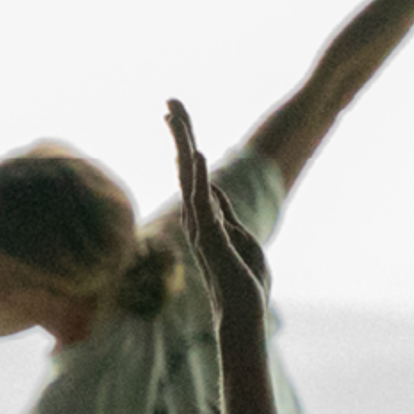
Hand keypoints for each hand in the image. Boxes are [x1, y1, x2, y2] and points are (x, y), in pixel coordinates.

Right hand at [168, 98, 266, 329]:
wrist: (244, 312)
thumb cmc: (242, 280)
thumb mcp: (238, 235)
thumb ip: (223, 212)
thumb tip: (213, 190)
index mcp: (205, 214)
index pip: (191, 169)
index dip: (184, 139)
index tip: (174, 113)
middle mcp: (197, 217)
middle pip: (185, 166)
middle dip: (180, 133)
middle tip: (170, 101)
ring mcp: (202, 227)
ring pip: (188, 178)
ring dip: (183, 145)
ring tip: (175, 116)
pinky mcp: (212, 239)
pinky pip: (203, 203)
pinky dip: (198, 179)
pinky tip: (194, 155)